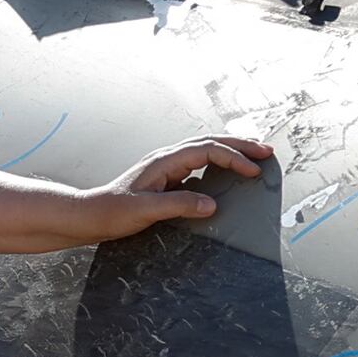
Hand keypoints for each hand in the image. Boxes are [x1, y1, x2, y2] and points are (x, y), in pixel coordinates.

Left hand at [78, 131, 276, 240]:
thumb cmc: (113, 211)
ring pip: (206, 149)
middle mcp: (167, 158)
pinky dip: (219, 161)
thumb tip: (212, 205)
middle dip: (240, 144)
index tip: (253, 171)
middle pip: (210, 142)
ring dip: (231, 149)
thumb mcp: (146, 210)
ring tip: (255, 154)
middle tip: (266, 151)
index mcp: (165, 161)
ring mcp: (167, 166)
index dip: (233, 158)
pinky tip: (227, 169)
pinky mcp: (167, 177)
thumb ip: (179, 205)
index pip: (207, 151)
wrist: (91, 214)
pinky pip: (199, 162)